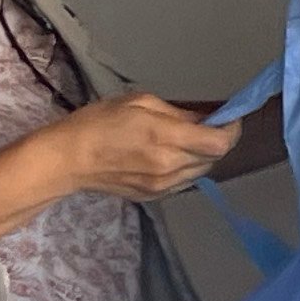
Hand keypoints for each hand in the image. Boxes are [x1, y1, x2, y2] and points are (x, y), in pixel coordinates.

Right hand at [46, 92, 239, 201]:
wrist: (67, 159)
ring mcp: (162, 186)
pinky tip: (173, 155)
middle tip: (208, 124)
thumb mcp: (140, 103)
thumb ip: (178, 113)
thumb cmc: (98, 122)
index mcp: (166, 140)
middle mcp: (170, 167)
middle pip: (214, 158)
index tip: (230, 117)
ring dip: (203, 155)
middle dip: (217, 140)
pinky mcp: (154, 197)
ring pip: (201, 171)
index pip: (220, 143)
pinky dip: (188, 167)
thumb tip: (206, 118)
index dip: (232, 129)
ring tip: (189, 139)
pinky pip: (184, 181)